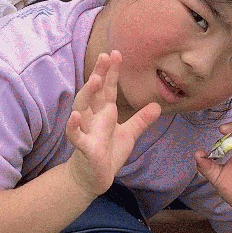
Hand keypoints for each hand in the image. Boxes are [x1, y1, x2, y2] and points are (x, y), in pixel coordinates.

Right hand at [64, 51, 160, 197]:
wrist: (93, 178)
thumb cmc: (108, 153)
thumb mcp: (128, 135)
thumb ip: (140, 120)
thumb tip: (157, 106)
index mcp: (104, 113)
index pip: (108, 89)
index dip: (111, 72)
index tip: (116, 53)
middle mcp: (93, 118)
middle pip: (94, 92)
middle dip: (99, 74)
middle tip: (105, 56)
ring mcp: (87, 131)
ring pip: (82, 108)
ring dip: (88, 94)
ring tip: (96, 80)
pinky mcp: (84, 148)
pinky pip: (75, 135)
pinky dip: (74, 126)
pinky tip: (75, 116)